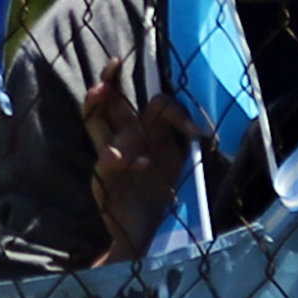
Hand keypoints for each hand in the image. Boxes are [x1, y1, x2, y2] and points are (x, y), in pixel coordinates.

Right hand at [82, 57, 203, 262]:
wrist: (143, 234)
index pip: (154, 106)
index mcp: (146, 134)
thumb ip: (181, 140)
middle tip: (114, 62)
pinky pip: (107, 163)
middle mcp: (125, 140)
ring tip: (99, 90)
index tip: (197, 132)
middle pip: (112, 104)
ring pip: (96, 125)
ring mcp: (109, 159)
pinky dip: (121, 159)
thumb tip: (201, 128)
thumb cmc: (160, 194)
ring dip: (97, 106)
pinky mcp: (104, 181)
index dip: (174, 110)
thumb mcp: (177, 163)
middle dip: (111, 81)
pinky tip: (138, 162)